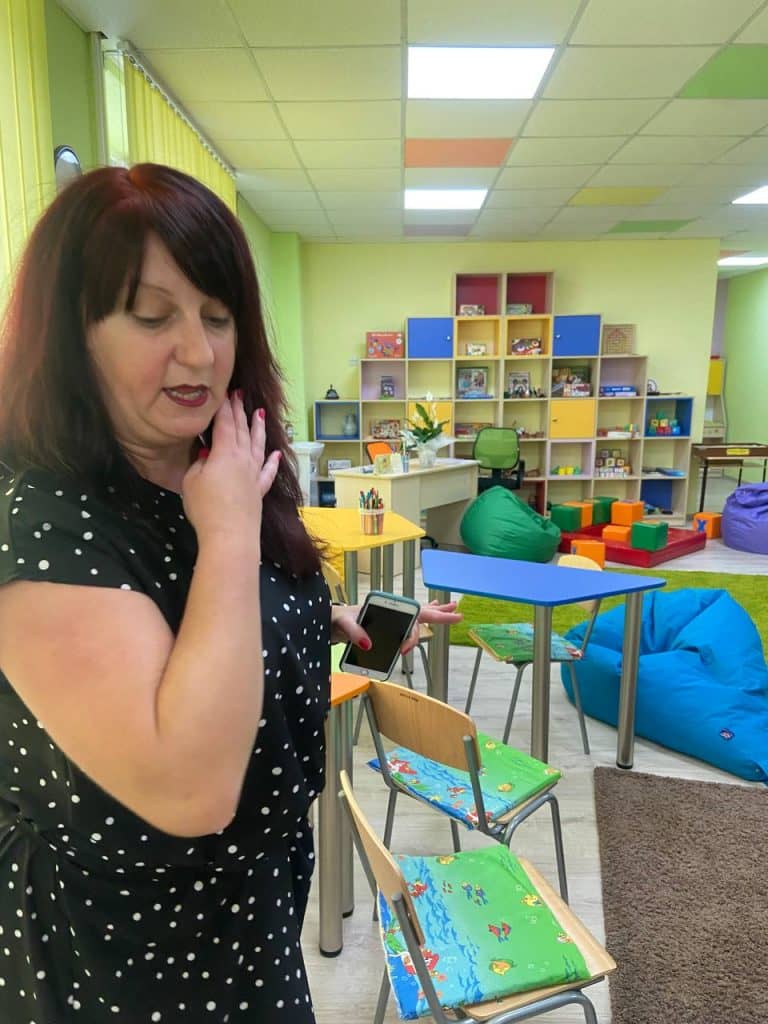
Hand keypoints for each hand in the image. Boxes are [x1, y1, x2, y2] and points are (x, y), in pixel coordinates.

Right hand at [182, 392, 280, 545]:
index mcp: (225, 452)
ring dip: (258, 429)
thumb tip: (207, 452)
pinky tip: (276, 455)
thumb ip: (199, 463)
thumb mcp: (191, 481)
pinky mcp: (259, 490)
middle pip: (242, 430)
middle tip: (239, 394)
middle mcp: (244, 458)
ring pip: (258, 445)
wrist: (230, 535)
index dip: (224, 406)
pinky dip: (272, 462)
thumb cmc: (206, 507)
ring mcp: (254, 474)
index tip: (223, 392)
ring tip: (260, 414)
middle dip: (240, 411)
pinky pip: (267, 472)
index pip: (225, 423)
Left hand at [330, 599, 460, 654]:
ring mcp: (389, 619)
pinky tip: (424, 621)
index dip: (433, 619)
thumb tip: (369, 644)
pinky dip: (416, 624)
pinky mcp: (384, 628)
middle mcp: (391, 612)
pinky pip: (405, 626)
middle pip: (420, 614)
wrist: (328, 622)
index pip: (415, 613)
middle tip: (457, 614)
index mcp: (386, 607)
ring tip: (447, 610)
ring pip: (416, 618)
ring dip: (432, 616)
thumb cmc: (336, 618)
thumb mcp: (344, 623)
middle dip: (439, 614)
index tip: (443, 623)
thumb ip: (355, 632)